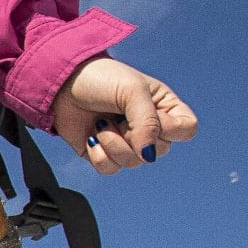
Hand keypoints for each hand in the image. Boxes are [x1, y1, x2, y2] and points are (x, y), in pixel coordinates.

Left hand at [51, 56, 199, 173]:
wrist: (60, 83)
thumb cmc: (100, 78)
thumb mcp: (132, 90)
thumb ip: (148, 123)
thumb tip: (149, 155)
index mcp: (164, 107)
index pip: (187, 130)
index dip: (170, 128)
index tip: (149, 112)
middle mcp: (149, 128)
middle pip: (158, 151)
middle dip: (133, 135)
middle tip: (118, 115)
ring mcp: (127, 143)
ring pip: (133, 163)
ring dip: (113, 143)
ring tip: (101, 122)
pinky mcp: (104, 154)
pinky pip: (111, 169)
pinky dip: (99, 154)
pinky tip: (92, 136)